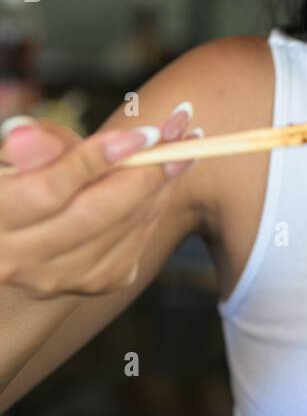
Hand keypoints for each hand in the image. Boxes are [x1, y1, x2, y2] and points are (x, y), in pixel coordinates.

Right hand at [0, 102, 202, 298]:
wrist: (22, 247)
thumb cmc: (20, 184)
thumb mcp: (13, 160)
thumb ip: (32, 148)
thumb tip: (29, 135)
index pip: (47, 190)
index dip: (96, 159)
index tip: (141, 133)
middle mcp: (19, 259)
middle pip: (95, 215)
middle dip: (145, 171)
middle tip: (178, 132)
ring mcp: (58, 278)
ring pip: (123, 228)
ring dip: (159, 184)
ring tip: (182, 144)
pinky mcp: (94, 283)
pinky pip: (136, 240)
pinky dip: (153, 206)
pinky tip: (161, 179)